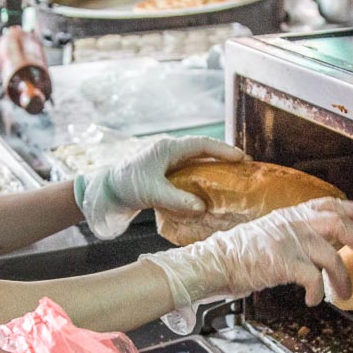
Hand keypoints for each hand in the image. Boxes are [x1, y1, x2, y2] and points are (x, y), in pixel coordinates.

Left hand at [76, 136, 244, 238]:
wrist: (107, 189)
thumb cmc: (128, 186)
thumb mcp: (153, 193)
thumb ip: (178, 200)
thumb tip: (202, 207)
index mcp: (169, 148)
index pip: (202, 144)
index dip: (223, 150)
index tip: (242, 158)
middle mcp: (170, 149)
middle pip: (203, 148)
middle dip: (224, 155)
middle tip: (245, 165)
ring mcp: (168, 158)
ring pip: (198, 157)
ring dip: (215, 163)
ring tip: (235, 173)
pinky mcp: (166, 168)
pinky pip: (191, 166)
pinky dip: (204, 172)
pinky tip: (213, 183)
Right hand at [144, 198, 352, 331]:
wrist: (215, 262)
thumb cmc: (240, 253)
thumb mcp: (270, 232)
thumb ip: (294, 233)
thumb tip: (320, 244)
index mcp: (291, 214)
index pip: (330, 204)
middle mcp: (293, 224)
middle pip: (339, 225)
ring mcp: (289, 242)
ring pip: (331, 258)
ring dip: (342, 279)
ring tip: (344, 294)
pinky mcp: (283, 262)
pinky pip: (313, 279)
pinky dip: (318, 292)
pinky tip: (315, 300)